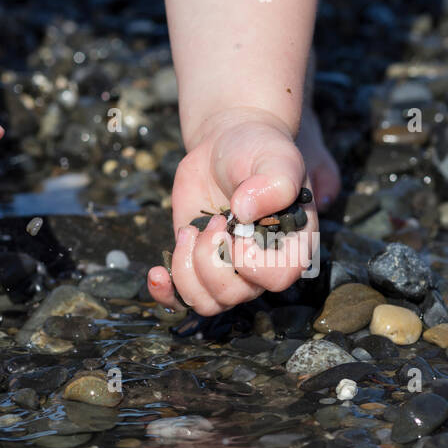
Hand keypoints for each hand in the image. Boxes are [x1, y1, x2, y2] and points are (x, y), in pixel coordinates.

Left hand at [147, 108, 318, 315]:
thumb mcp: (277, 159)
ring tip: (190, 231)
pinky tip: (157, 271)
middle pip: (233, 294)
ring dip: (187, 268)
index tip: (238, 223)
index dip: (251, 259)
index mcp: (290, 247)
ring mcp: (227, 270)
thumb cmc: (260, 152)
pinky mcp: (196, 265)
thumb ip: (275, 183)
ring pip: (206, 303)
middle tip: (214, 219)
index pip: (277, 278)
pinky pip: (182, 300)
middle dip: (211, 256)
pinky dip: (165, 292)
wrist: (229, 144)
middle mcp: (260, 268)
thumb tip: (244, 210)